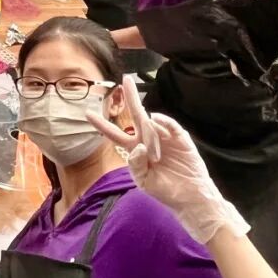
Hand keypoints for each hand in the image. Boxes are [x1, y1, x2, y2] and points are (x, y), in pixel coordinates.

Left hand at [87, 78, 248, 243]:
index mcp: (135, 149)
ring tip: (157, 158)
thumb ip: (136, 164)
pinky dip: (163, 121)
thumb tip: (138, 146)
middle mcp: (148, 139)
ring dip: (150, 135)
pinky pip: (170, 125)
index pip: (115, 134)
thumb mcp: (144, 181)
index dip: (102, 124)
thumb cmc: (166, 190)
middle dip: (131, 96)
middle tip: (126, 79)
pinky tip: (156, 120)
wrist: (191, 198)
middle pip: (136, 114)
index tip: (87, 113)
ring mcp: (164, 137)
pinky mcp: (181, 138)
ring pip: (151, 124)